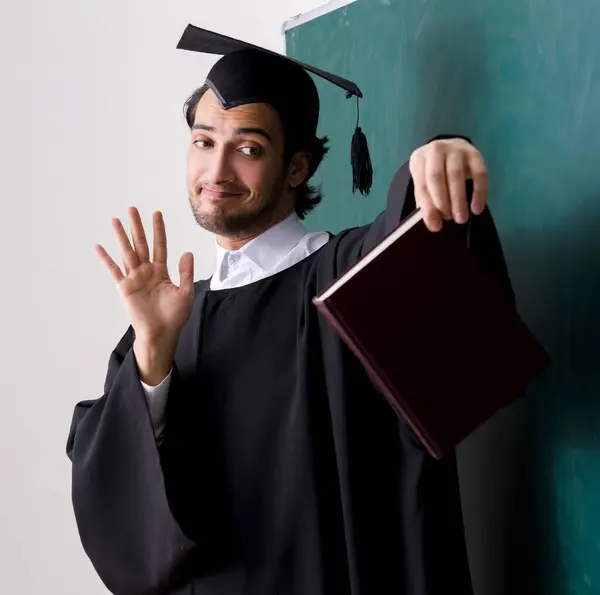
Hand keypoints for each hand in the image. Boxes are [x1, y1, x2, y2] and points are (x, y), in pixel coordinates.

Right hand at [95, 207, 194, 342]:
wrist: (161, 333)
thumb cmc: (175, 315)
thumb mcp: (185, 292)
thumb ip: (185, 272)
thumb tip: (187, 252)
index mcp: (161, 271)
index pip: (159, 245)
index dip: (158, 230)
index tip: (156, 213)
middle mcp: (146, 271)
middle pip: (141, 244)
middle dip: (137, 226)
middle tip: (133, 209)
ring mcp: (134, 278)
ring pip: (127, 252)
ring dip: (121, 236)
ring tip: (115, 220)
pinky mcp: (124, 288)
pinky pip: (114, 270)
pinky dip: (106, 259)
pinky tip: (98, 247)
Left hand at [409, 137, 487, 231]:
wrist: (449, 150)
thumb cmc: (433, 172)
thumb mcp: (424, 183)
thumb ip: (426, 201)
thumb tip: (434, 224)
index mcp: (419, 158)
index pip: (422, 185)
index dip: (428, 207)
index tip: (434, 226)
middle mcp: (436, 149)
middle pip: (437, 177)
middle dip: (443, 202)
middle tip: (449, 220)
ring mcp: (456, 149)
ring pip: (456, 174)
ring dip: (459, 199)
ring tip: (461, 218)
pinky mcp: (474, 153)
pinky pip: (479, 174)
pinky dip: (479, 193)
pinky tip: (477, 209)